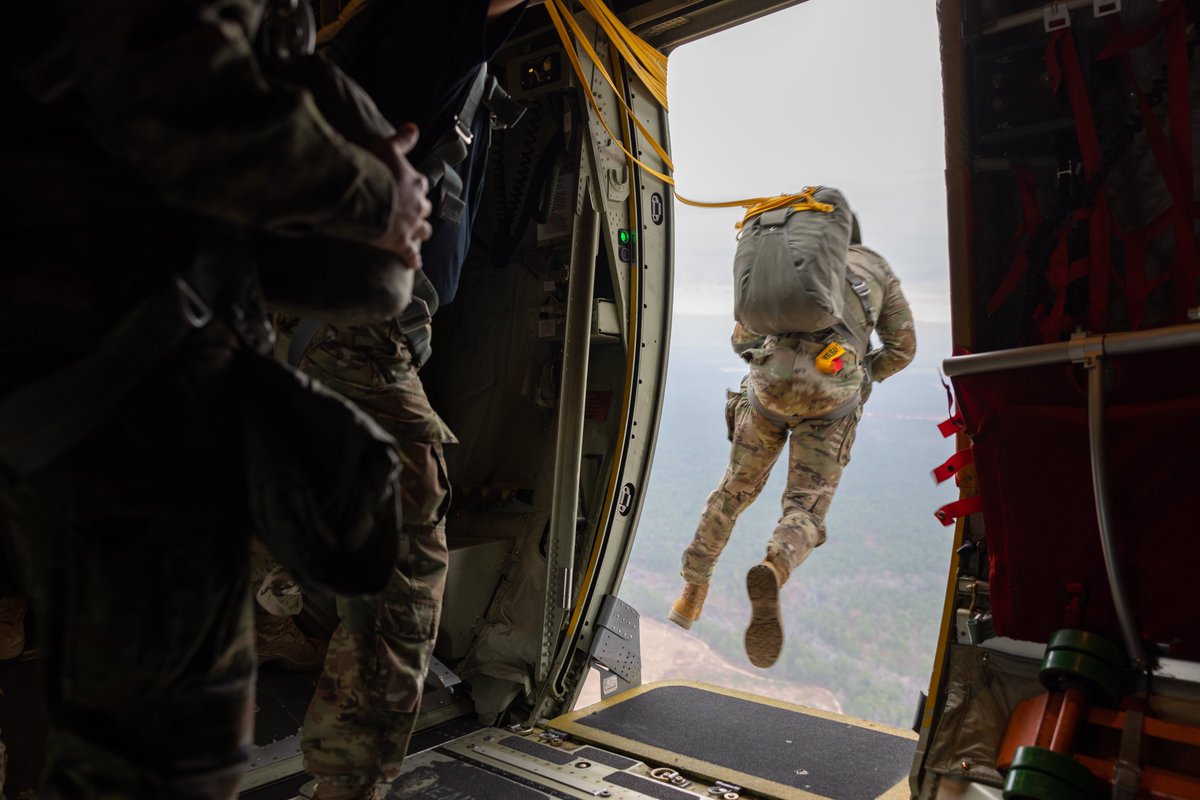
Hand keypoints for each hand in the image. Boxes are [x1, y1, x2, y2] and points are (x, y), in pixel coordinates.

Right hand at [369, 125, 431, 267]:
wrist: (365, 196)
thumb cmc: (375, 169)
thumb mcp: (387, 147)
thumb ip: (402, 139)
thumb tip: (414, 128)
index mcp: (416, 183)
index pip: (420, 185)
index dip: (414, 187)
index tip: (406, 188)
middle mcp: (419, 205)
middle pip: (425, 209)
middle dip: (419, 210)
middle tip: (409, 211)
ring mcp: (412, 226)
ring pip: (424, 231)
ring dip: (420, 231)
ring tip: (415, 233)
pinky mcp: (401, 243)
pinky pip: (411, 255)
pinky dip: (413, 259)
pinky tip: (414, 264)